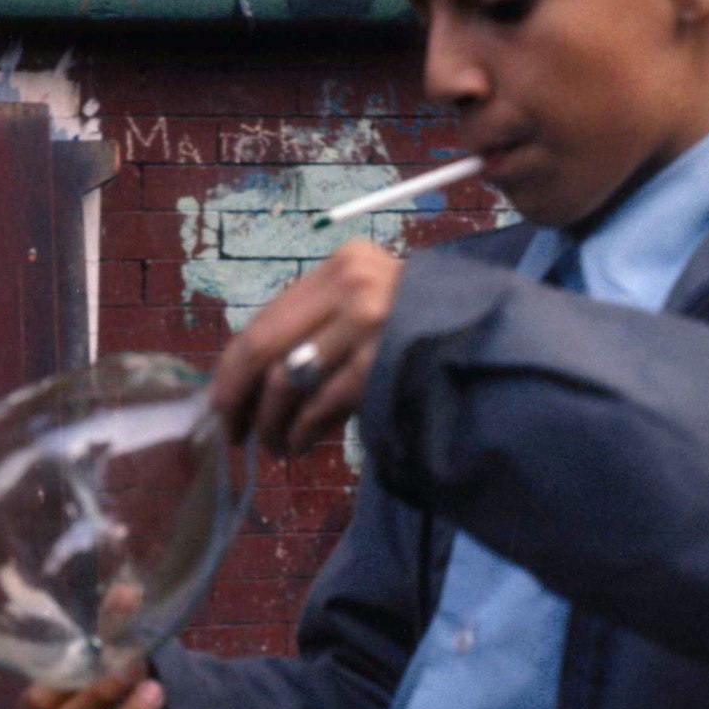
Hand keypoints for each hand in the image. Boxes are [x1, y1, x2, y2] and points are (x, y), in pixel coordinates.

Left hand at [209, 240, 400, 456]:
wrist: (489, 341)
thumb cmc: (416, 329)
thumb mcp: (365, 305)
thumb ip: (313, 325)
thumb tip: (243, 375)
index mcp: (341, 264)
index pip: (264, 319)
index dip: (231, 368)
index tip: (219, 403)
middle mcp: (353, 285)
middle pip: (263, 346)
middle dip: (237, 398)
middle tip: (231, 432)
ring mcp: (371, 322)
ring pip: (286, 380)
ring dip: (271, 423)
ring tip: (274, 444)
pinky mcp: (384, 362)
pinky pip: (321, 404)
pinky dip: (303, 430)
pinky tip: (301, 443)